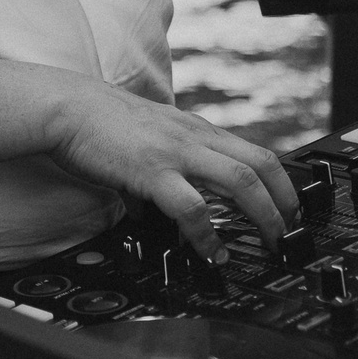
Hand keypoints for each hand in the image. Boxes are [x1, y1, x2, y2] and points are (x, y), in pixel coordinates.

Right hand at [47, 80, 299, 260]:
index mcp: (197, 130)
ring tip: (269, 241)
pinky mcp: (152, 171)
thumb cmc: (101, 123)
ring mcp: (176, 152)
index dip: (281, 183)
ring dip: (264, 215)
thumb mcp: (151, 139)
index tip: (289, 209)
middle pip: (261, 164)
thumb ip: (168, 165)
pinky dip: (208, 233)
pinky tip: (211, 250)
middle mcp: (194, 137)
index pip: (255, 152)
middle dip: (285, 201)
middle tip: (290, 231)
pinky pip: (192, 206)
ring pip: (241, 180)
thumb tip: (165, 204)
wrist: (67, 108)